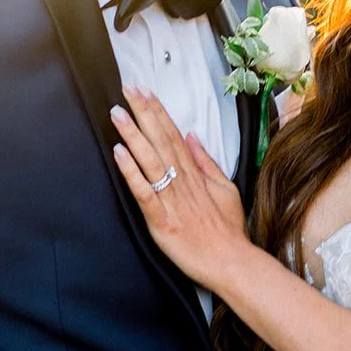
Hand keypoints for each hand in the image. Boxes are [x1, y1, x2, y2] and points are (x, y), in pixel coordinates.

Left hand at [111, 87, 251, 292]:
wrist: (232, 262)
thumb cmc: (228, 230)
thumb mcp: (225, 189)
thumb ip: (207, 162)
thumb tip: (192, 136)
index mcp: (195, 175)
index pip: (173, 136)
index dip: (158, 112)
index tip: (145, 92)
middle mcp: (183, 182)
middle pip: (161, 140)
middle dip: (143, 113)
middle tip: (128, 88)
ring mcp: (172, 201)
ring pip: (150, 161)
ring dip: (133, 135)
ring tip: (118, 113)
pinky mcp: (162, 221)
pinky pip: (145, 192)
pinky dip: (132, 172)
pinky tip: (120, 153)